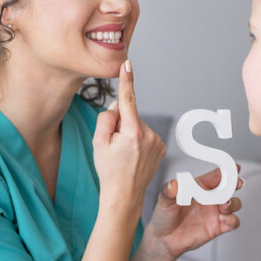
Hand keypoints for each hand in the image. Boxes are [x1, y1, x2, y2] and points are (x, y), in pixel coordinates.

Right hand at [93, 60, 165, 218]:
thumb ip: (106, 118)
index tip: (127, 64)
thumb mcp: (98, 142)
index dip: (126, 80)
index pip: (128, 99)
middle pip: (130, 116)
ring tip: (124, 155)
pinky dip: (137, 141)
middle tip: (114, 147)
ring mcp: (157, 142)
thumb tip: (118, 105)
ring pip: (137, 125)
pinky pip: (145, 135)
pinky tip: (133, 157)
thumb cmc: (108, 170)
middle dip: (120, 124)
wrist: (124, 197)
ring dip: (129, 134)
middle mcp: (148, 135)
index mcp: (132, 132)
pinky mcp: (161, 147)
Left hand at [145, 166, 242, 257]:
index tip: (233, 167)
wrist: (164, 240)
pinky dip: (232, 220)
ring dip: (233, 202)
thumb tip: (172, 184)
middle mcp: (209, 198)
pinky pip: (233, 222)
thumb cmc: (164, 217)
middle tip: (236, 184)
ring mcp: (215, 212)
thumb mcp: (163, 202)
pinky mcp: (218, 226)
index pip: (215, 176)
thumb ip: (168, 192)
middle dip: (235, 184)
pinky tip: (223, 219)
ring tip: (224, 205)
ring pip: (234, 203)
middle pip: (229, 187)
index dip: (226, 170)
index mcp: (198, 186)